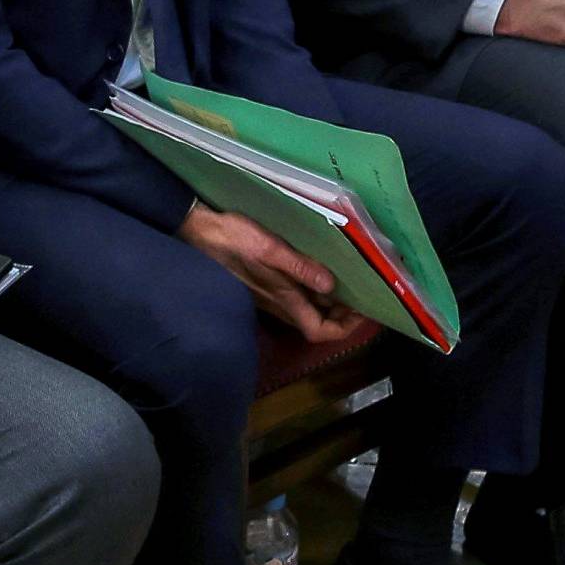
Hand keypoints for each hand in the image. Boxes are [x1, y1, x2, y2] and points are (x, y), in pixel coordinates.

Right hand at [177, 203, 361, 342]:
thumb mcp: (270, 249)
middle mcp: (278, 304)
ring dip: (329, 304)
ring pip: (307, 311)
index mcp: (283, 298)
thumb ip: (299, 267)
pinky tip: (318, 271)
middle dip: (342, 316)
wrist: (199, 232)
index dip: (345, 328)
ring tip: (347, 283)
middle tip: (362, 295)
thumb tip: (330, 286)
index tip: (364, 312)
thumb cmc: (234, 240)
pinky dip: (313, 292)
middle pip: (316, 324)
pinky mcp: (262, 285)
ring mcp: (269, 296)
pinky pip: (295, 298)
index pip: (320, 331)